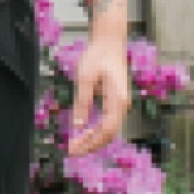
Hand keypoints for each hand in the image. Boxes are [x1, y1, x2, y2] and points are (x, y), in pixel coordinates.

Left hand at [66, 34, 130, 156]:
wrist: (109, 41)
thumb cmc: (98, 55)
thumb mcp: (86, 77)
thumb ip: (82, 101)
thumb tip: (78, 125)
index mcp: (118, 99)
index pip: (107, 129)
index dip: (91, 142)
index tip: (74, 149)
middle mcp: (122, 104)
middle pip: (109, 133)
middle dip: (91, 145)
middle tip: (71, 151)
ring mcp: (120, 103)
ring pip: (109, 129)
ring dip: (93, 139)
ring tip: (75, 145)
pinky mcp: (115, 101)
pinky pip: (107, 122)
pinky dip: (96, 130)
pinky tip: (83, 134)